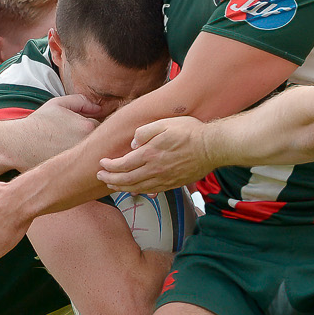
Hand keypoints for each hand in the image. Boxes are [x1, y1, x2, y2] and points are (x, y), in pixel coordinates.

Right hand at [9, 95, 99, 170]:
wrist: (18, 145)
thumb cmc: (37, 123)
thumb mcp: (58, 104)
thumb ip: (81, 101)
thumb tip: (99, 108)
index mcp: (87, 127)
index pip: (104, 127)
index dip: (95, 128)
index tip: (84, 130)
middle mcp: (88, 145)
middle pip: (102, 145)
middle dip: (96, 143)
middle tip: (78, 142)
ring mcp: (81, 162)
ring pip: (94, 158)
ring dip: (89, 156)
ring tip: (71, 152)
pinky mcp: (73, 174)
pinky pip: (84, 170)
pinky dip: (80, 167)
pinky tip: (69, 163)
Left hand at [96, 117, 216, 193]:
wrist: (212, 147)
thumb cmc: (190, 132)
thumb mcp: (164, 123)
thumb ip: (144, 132)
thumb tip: (133, 144)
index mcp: (150, 154)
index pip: (122, 164)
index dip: (109, 166)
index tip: (102, 163)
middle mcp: (154, 170)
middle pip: (126, 180)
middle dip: (110, 179)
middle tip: (101, 177)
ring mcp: (164, 179)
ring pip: (137, 188)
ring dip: (122, 187)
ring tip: (112, 185)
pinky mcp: (172, 184)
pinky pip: (151, 191)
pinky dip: (138, 192)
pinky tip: (134, 190)